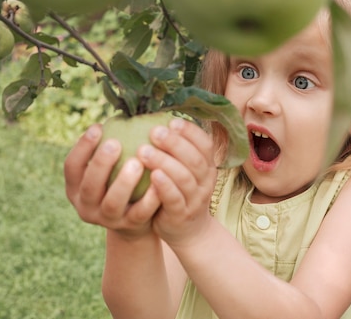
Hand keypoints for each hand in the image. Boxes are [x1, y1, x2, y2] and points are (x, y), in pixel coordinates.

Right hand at [64, 124, 160, 238]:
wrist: (134, 220)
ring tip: (137, 162)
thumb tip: (121, 112)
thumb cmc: (119, 180)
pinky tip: (158, 178)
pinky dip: (149, 197)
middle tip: (115, 143)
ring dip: (123, 182)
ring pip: (112, 203)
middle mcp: (86, 205)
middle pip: (90, 186)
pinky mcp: (129, 227)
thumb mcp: (108, 167)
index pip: (72, 167)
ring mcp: (107, 219)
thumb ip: (109, 146)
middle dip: (101, 164)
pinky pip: (140, 213)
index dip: (82, 148)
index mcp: (76, 187)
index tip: (98, 127)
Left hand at [137, 118, 217, 247]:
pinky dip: (165, 186)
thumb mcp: (183, 170)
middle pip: (194, 158)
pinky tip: (152, 176)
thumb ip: (175, 150)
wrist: (188, 232)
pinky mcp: (181, 215)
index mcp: (206, 166)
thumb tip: (151, 117)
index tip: (171, 120)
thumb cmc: (179, 192)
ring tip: (144, 151)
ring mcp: (195, 199)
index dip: (190, 131)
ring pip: (184, 178)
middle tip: (153, 131)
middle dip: (174, 143)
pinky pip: (174, 199)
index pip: (205, 144)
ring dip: (164, 162)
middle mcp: (205, 181)